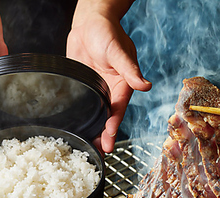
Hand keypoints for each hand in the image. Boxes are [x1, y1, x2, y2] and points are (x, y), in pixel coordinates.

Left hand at [67, 1, 150, 153]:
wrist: (88, 22)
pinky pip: (81, 106)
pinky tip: (73, 129)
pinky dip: (80, 119)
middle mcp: (110, 91)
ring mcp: (95, 90)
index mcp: (122, 85)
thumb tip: (146, 86)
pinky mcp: (82, 87)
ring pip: (95, 116)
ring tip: (86, 148)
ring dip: (92, 132)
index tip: (109, 138)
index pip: (118, 109)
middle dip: (105, 136)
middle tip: (99, 152)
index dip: (114, 125)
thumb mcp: (118, 51)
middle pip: (108, 118)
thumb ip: (130, 70)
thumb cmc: (107, 32)